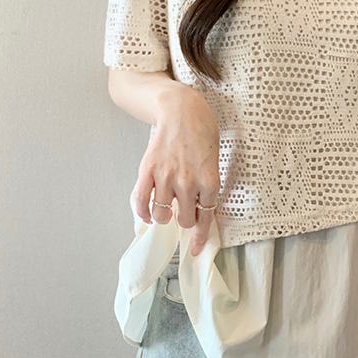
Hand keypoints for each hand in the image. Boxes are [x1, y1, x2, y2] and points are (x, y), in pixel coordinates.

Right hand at [133, 85, 220, 256]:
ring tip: (167, 206)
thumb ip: (208, 186)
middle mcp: (189, 182)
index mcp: (210, 180)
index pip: (205, 217)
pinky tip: (148, 214)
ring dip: (165, 215)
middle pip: (184, 219)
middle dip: (184, 219)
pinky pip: (142, 202)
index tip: (195, 249)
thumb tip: (200, 211)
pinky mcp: (148, 170)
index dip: (200, 236)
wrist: (181, 108)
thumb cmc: (202, 131)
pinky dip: (144, 213)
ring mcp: (167, 177)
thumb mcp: (214, 160)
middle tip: (182, 210)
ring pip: (163, 214)